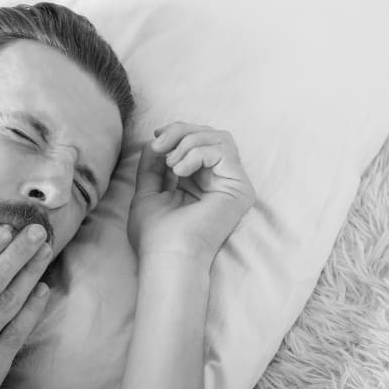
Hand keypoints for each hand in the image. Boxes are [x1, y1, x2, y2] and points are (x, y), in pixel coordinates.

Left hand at [127, 122, 255, 265]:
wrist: (167, 256)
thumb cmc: (155, 235)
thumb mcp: (148, 192)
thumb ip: (153, 167)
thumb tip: (155, 141)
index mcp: (198, 182)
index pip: (197, 142)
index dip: (177, 132)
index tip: (156, 137)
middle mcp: (218, 181)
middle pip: (210, 135)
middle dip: (181, 132)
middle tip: (159, 144)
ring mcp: (231, 184)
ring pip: (219, 138)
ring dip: (188, 143)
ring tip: (170, 165)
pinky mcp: (239, 188)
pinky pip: (223, 151)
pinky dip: (196, 154)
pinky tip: (179, 172)